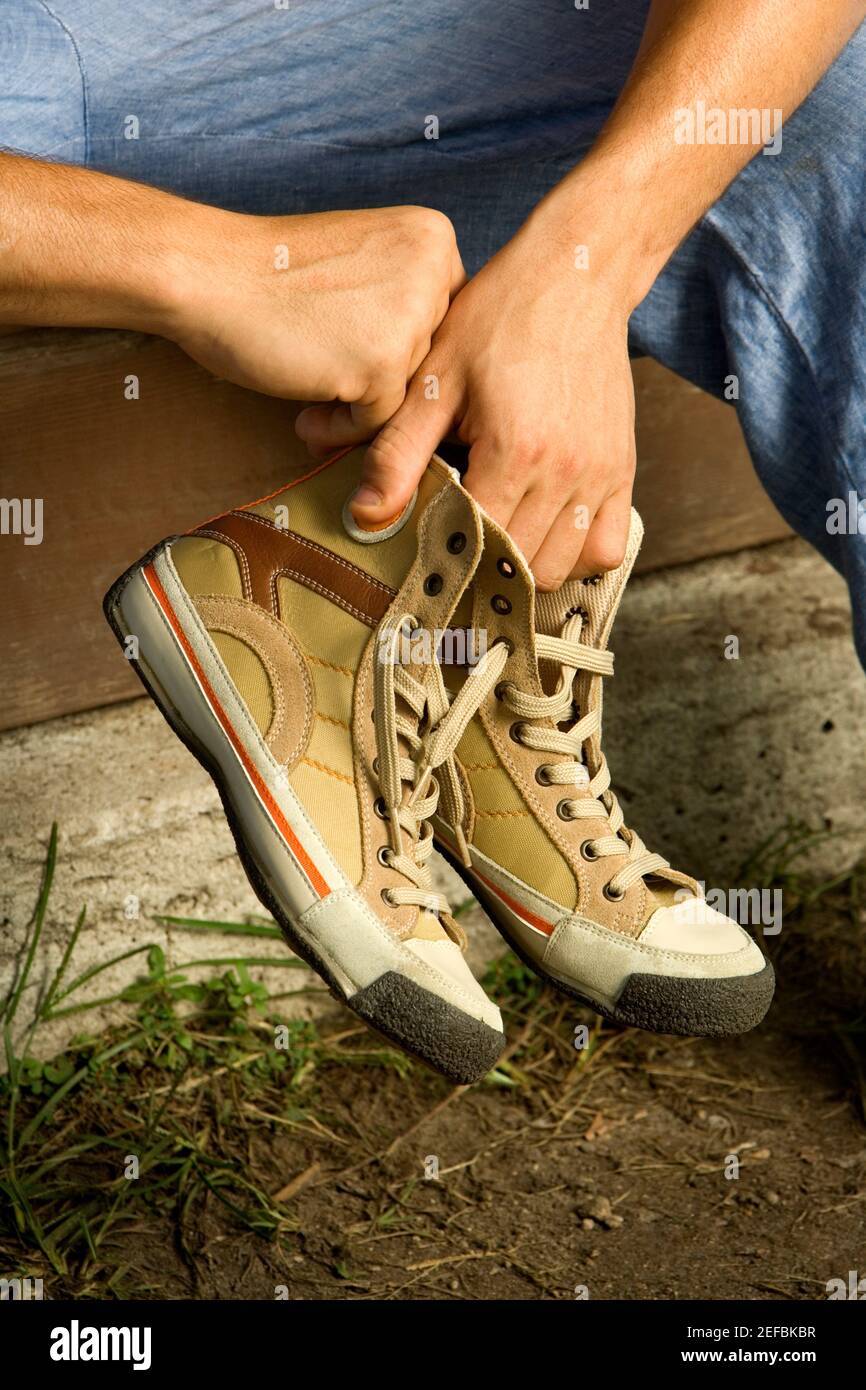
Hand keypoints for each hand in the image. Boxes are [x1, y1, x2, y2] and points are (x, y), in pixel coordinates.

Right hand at [171, 205, 464, 435]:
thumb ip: (404, 297)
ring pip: (407, 393)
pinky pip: (378, 422)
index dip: (404, 348)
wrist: (208, 275)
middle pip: (431, 358)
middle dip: (383, 382)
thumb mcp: (361, 262)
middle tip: (333, 384)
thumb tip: (436, 369)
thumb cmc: (270, 274)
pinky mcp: (381, 366)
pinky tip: (306, 414)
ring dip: (361, 407)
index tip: (358, 354)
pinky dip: (342, 428)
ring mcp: (410, 319)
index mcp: (433, 238)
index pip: (446, 320)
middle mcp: (433, 273)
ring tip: (312, 398)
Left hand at [302, 194, 638, 586]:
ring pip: (561, 568)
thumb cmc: (499, 318)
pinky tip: (543, 529)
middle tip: (456, 537)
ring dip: (525, 565)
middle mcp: (566, 472)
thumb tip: (364, 514)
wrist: (575, 275)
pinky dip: (575, 554)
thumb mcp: (435, 380)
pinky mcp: (623, 469)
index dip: (445, 552)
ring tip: (497, 535)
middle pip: (518, 567)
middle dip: (481, 562)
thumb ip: (397, 453)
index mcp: (515, 453)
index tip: (426, 539)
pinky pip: (606, 547)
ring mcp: (601, 475)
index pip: (477, 543)